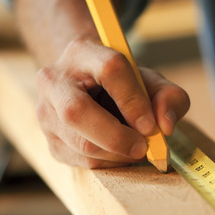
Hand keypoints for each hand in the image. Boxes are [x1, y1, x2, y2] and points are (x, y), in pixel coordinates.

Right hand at [35, 37, 189, 167]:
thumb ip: (169, 97)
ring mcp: (45, 114)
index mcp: (82, 52)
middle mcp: (54, 81)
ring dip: (117, 154)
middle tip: (143, 147)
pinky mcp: (50, 142)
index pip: (109, 70)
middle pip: (76, 111)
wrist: (89, 90)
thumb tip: (165, 126)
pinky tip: (118, 151)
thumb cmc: (123, 85)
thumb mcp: (151, 82)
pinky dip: (108, 162)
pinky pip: (81, 161)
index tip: (151, 125)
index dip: (133, 100)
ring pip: (80, 143)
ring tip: (135, 146)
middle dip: (116, 136)